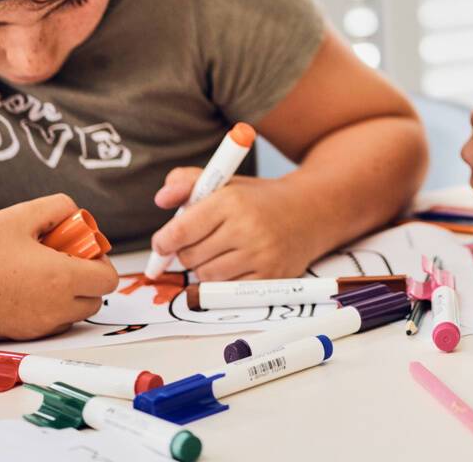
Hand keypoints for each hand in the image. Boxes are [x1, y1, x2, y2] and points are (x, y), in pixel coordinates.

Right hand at [0, 194, 117, 340]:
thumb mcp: (22, 214)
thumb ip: (60, 208)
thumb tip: (76, 216)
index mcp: (62, 279)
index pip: (107, 280)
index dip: (99, 261)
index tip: (81, 247)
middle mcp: (53, 310)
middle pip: (94, 300)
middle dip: (85, 278)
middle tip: (61, 257)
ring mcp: (34, 328)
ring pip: (70, 315)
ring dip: (67, 294)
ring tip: (37, 269)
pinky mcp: (15, 337)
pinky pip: (46, 324)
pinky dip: (45, 307)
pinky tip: (18, 285)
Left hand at [150, 170, 319, 281]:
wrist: (311, 210)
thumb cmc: (259, 199)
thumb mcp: (225, 182)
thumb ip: (187, 183)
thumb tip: (161, 198)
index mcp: (231, 200)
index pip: (182, 230)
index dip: (164, 241)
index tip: (162, 243)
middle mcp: (246, 227)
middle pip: (190, 256)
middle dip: (186, 251)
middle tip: (198, 242)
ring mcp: (260, 254)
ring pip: (206, 275)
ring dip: (204, 267)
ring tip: (218, 251)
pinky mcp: (270, 276)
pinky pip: (227, 289)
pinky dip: (223, 280)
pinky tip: (233, 264)